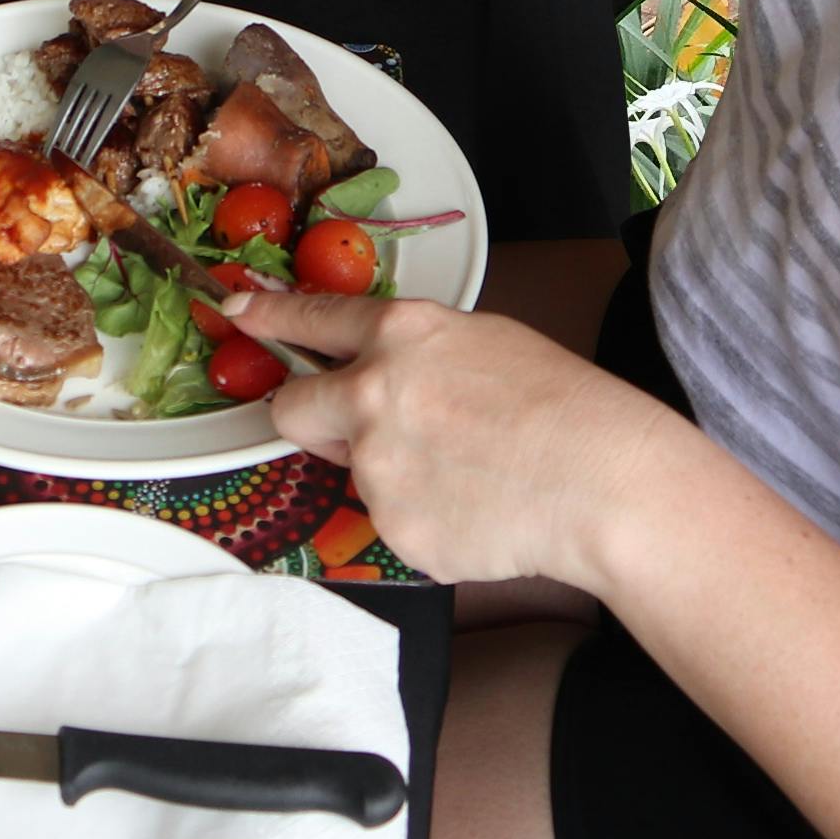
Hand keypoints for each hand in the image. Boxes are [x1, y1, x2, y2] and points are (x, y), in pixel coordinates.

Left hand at [227, 288, 683, 589]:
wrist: (605, 483)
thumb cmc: (564, 406)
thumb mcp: (485, 342)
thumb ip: (415, 355)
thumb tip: (383, 375)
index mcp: (402, 334)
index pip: (312, 319)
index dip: (268, 316)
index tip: (235, 310)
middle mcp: (372, 395)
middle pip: (292, 409)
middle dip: (315, 418)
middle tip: (375, 430)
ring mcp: (377, 467)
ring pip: (355, 472)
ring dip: (393, 474)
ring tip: (471, 475)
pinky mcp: (393, 528)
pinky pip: (392, 522)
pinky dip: (424, 519)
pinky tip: (476, 509)